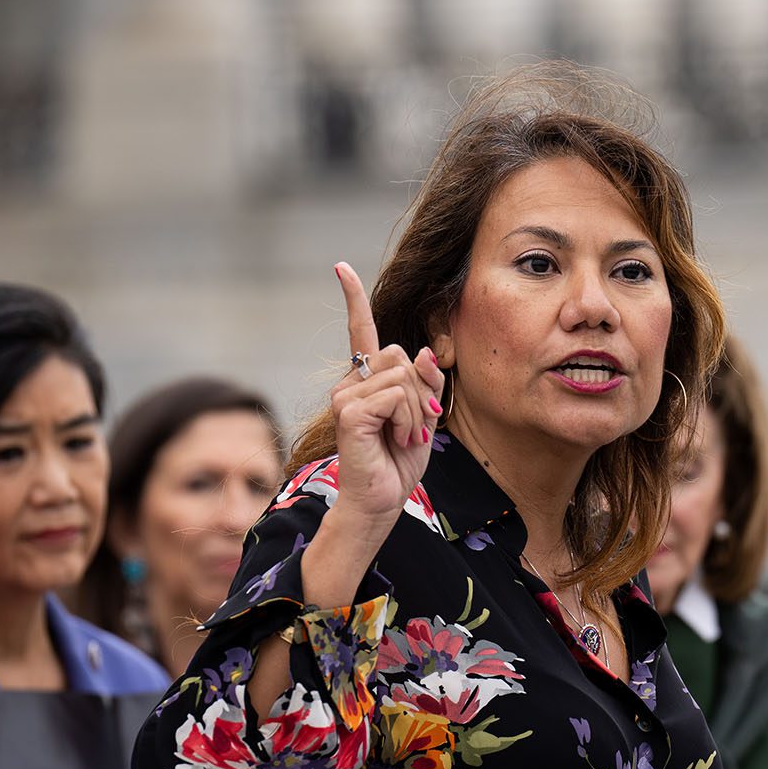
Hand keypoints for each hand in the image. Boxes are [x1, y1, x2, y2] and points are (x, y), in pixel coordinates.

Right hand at [330, 262, 446, 526]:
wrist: (381, 501)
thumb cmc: (399, 461)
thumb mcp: (425, 416)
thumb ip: (426, 383)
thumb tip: (422, 351)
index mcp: (367, 380)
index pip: (362, 332)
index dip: (354, 299)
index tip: (341, 268)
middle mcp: (350, 382)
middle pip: (401, 355)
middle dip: (422, 392)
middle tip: (415, 428)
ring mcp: (345, 396)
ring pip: (402, 377)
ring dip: (418, 412)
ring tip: (404, 439)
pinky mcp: (348, 413)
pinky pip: (395, 397)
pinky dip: (408, 421)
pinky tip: (396, 441)